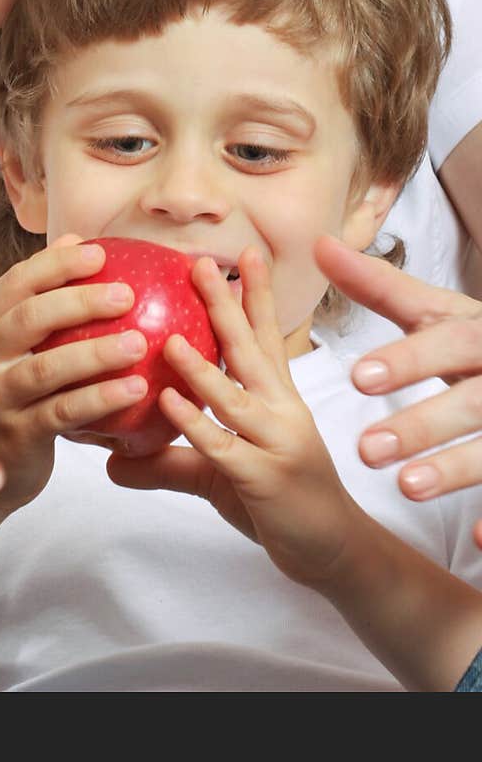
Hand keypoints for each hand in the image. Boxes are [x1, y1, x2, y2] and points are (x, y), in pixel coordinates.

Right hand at [0, 235, 147, 511]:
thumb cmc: (8, 392)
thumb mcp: (13, 344)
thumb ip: (39, 295)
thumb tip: (77, 236)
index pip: (17, 282)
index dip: (56, 263)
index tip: (99, 252)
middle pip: (29, 318)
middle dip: (79, 301)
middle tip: (128, 294)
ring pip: (47, 367)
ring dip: (96, 353)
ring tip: (140, 342)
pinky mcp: (17, 435)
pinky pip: (64, 412)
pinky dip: (101, 398)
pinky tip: (136, 388)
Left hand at [108, 250, 361, 586]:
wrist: (334, 552)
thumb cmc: (281, 502)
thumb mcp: (222, 473)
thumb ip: (171, 460)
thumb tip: (112, 460)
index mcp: (279, 399)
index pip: (267, 337)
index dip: (256, 295)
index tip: (245, 254)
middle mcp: (282, 411)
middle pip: (250, 350)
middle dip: (227, 305)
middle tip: (200, 263)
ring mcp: (277, 442)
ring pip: (233, 396)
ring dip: (200, 366)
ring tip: (167, 339)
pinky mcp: (265, 478)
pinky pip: (223, 446)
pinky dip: (195, 423)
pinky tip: (167, 403)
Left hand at [314, 234, 481, 523]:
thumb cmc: (480, 342)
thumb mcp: (441, 311)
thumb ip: (381, 286)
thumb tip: (320, 245)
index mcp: (481, 333)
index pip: (447, 340)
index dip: (408, 359)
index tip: (357, 377)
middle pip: (473, 399)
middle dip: (423, 424)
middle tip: (365, 450)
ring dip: (456, 469)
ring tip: (405, 488)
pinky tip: (480, 542)